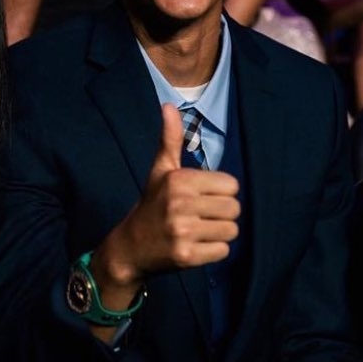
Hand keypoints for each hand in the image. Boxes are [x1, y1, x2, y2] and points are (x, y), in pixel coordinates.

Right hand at [99, 104, 240, 285]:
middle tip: (200, 218)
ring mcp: (183, 231)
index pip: (231, 185)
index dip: (220, 193)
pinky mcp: (186, 256)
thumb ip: (170, 139)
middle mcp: (181, 204)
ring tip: (198, 232)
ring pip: (231, 231)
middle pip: (234, 209)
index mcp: (180, 180)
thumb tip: (168, 105)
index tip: (201, 198)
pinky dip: (212, 252)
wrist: (129, 247)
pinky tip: (195, 247)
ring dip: (218, 234)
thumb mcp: (160, 171)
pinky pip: (223, 252)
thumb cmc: (151, 205)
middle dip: (221, 214)